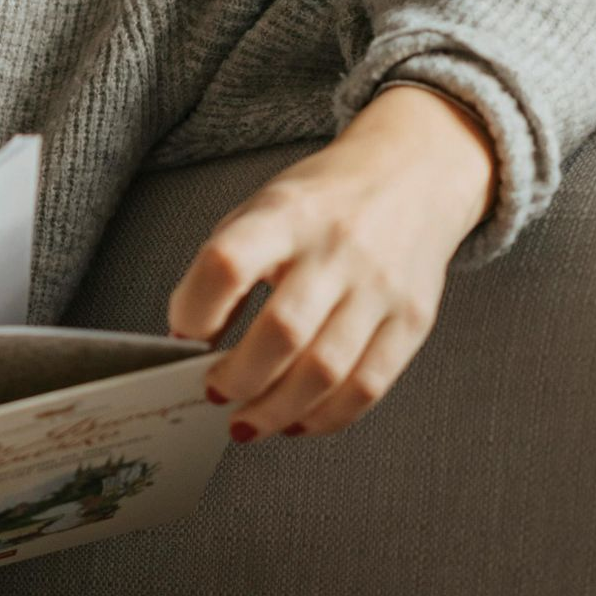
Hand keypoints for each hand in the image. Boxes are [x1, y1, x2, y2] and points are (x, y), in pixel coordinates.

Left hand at [166, 81, 497, 441]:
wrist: (412, 175)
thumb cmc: (323, 200)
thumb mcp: (262, 208)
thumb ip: (224, 266)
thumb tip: (189, 337)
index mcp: (286, 214)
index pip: (229, 263)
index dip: (196, 309)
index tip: (182, 336)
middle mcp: (337, 250)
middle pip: (282, 332)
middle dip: (238, 378)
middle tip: (214, 392)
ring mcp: (380, 288)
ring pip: (325, 372)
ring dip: (276, 411)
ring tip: (247, 421)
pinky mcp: (413, 320)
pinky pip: (367, 386)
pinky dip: (324, 417)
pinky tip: (297, 421)